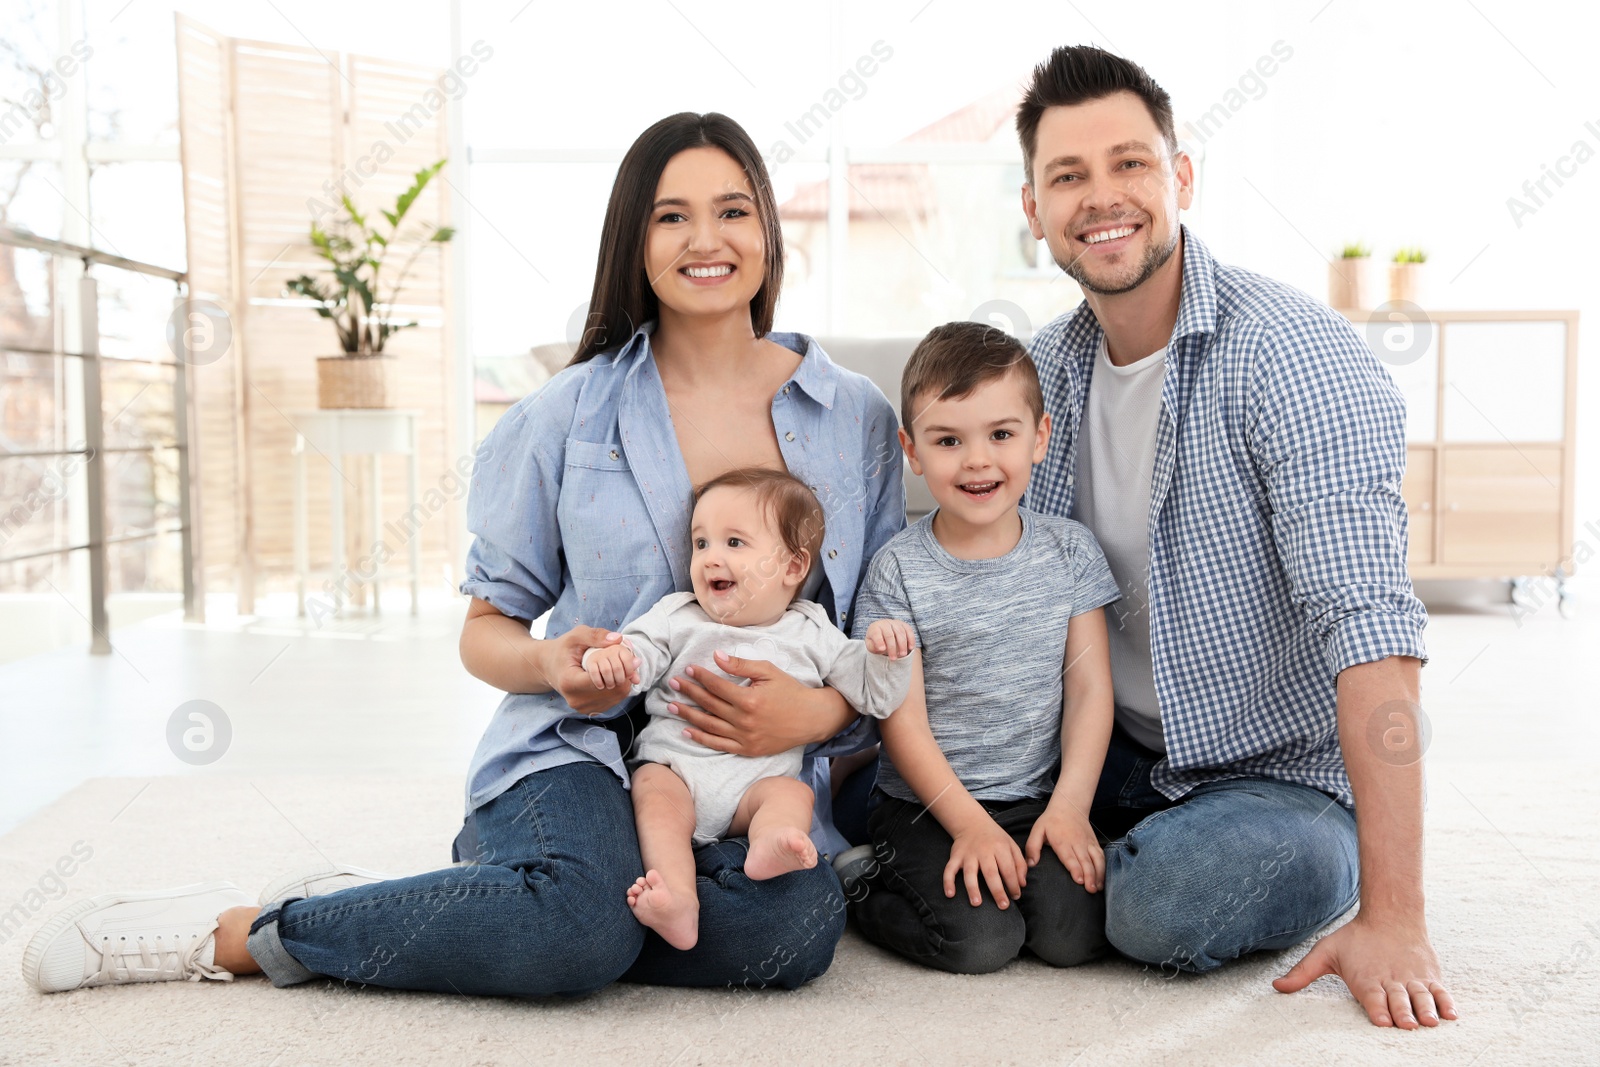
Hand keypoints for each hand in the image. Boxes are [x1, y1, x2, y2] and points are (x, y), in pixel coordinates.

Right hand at [542, 626, 627, 715]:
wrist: (549, 666)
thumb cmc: (563, 649)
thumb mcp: (576, 636)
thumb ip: (596, 635)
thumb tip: (618, 639)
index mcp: (570, 682)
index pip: (606, 677)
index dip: (620, 665)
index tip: (623, 653)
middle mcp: (576, 700)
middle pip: (614, 689)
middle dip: (624, 672)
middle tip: (624, 659)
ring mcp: (582, 708)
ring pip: (617, 696)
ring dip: (623, 680)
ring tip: (617, 667)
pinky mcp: (588, 711)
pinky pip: (612, 701)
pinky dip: (617, 688)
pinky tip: (611, 676)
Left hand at [667, 650, 834, 757]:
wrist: (810, 719)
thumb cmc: (790, 691)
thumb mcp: (769, 671)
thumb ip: (741, 665)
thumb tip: (716, 656)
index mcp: (749, 700)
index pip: (716, 686)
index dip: (700, 676)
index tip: (688, 669)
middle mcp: (744, 721)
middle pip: (709, 704)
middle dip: (688, 692)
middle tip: (673, 683)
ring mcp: (745, 738)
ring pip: (709, 726)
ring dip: (688, 715)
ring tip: (672, 705)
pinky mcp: (747, 750)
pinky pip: (718, 745)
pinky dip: (701, 738)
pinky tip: (687, 730)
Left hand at [865, 619, 915, 659]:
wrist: (883, 633)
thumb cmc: (876, 642)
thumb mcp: (871, 645)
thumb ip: (873, 647)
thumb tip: (880, 648)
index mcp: (875, 627)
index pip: (876, 634)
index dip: (879, 641)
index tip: (882, 649)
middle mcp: (885, 623)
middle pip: (889, 635)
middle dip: (892, 647)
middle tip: (893, 658)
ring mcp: (895, 623)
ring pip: (900, 632)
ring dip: (902, 645)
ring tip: (902, 655)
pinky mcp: (904, 625)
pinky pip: (909, 630)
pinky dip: (911, 639)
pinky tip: (911, 648)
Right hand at [944, 817, 1026, 907]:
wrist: (972, 823)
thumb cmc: (995, 838)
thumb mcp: (1011, 845)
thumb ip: (1020, 864)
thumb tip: (1022, 885)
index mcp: (1000, 848)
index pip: (1008, 869)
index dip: (1013, 884)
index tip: (1016, 896)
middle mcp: (983, 851)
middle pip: (991, 873)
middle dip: (997, 891)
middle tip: (1003, 906)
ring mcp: (968, 854)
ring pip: (970, 872)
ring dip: (973, 888)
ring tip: (976, 903)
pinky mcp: (955, 856)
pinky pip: (950, 869)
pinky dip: (948, 881)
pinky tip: (950, 894)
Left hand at [1024, 800, 1103, 892]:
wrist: (1069, 806)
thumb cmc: (1051, 821)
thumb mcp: (1037, 830)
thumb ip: (1032, 847)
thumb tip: (1031, 864)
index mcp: (1062, 841)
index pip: (1070, 857)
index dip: (1075, 869)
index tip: (1079, 881)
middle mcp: (1077, 842)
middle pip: (1085, 861)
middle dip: (1089, 876)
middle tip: (1091, 890)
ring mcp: (1088, 843)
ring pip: (1096, 859)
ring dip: (1099, 874)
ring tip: (1098, 888)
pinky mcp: (1095, 843)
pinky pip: (1101, 856)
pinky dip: (1104, 868)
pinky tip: (1102, 880)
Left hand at [1273, 912, 1456, 1027]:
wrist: (1391, 915)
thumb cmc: (1355, 939)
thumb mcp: (1325, 952)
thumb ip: (1302, 973)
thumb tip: (1276, 987)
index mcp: (1366, 977)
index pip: (1372, 996)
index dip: (1377, 1008)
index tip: (1382, 1020)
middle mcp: (1391, 979)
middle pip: (1399, 999)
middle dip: (1403, 1013)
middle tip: (1407, 1025)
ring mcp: (1413, 978)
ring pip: (1422, 997)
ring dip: (1427, 1010)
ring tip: (1431, 1022)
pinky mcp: (1430, 976)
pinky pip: (1441, 991)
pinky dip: (1447, 1003)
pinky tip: (1452, 1016)